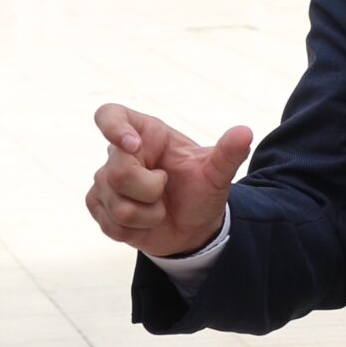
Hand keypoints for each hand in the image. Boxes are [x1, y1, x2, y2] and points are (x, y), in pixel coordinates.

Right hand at [88, 104, 252, 259]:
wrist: (192, 227)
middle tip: (165, 189)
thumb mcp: (217, 173)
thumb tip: (245, 132)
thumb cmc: (200, 190)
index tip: (134, 145)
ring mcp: (104, 182)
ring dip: (149, 215)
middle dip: (150, 191)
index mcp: (144, 133)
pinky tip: (147, 223)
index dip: (113, 128)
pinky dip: (137, 230)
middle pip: (117, 173)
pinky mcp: (99, 207)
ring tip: (160, 208)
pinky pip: (111, 225)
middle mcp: (118, 154)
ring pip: (117, 204)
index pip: (109, 116)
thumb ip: (228, 153)